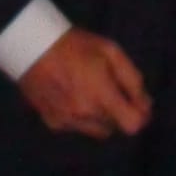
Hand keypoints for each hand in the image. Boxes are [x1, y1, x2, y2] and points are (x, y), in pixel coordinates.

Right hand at [19, 28, 150, 138]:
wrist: (30, 46)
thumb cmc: (75, 45)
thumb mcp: (111, 52)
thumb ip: (132, 80)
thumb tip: (145, 104)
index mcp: (101, 96)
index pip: (132, 125)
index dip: (141, 116)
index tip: (139, 104)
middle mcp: (85, 114)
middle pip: (116, 127)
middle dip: (120, 112)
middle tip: (112, 90)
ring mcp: (67, 121)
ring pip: (97, 131)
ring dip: (102, 118)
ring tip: (91, 92)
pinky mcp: (52, 123)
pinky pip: (78, 128)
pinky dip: (82, 118)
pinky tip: (73, 97)